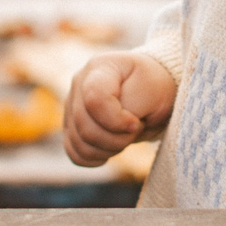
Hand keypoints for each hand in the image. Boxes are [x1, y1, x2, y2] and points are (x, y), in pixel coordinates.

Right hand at [63, 52, 177, 166]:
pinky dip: (95, 157)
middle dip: (117, 138)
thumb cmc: (154, 86)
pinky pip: (75, 153)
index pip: (94, 100)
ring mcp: (72, 105)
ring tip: (126, 136)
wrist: (152, 92)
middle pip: (85, 126)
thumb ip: (131, 105)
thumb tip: (116, 126)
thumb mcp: (152, 89)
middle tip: (136, 127)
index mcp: (99, 68)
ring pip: (79, 143)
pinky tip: (110, 148)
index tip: (137, 122)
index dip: (116, 120)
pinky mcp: (71, 126)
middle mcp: (79, 83)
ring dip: (108, 149)